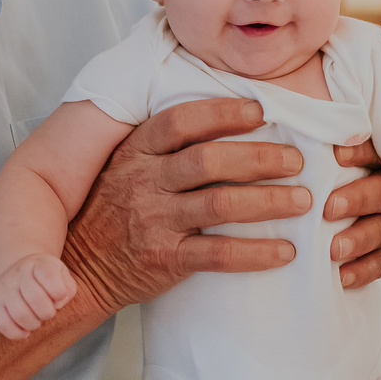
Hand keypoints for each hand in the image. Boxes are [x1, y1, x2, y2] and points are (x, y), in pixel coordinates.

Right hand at [0, 253, 77, 340]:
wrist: (17, 274)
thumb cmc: (44, 279)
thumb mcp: (61, 275)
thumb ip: (67, 288)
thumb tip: (58, 302)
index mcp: (37, 264)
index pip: (49, 276)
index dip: (59, 292)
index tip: (58, 296)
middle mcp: (17, 273)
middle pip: (37, 299)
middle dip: (48, 312)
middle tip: (47, 311)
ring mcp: (2, 288)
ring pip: (21, 315)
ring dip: (34, 324)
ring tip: (36, 319)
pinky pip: (4, 325)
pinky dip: (18, 333)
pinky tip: (25, 330)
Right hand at [63, 98, 310, 317]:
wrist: (77, 268)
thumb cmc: (112, 211)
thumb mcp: (124, 166)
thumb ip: (164, 147)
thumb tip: (227, 122)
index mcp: (137, 152)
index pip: (181, 122)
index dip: (223, 113)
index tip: (261, 111)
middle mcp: (144, 182)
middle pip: (209, 160)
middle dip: (260, 158)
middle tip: (296, 161)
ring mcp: (155, 221)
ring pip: (221, 204)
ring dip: (269, 200)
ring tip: (303, 201)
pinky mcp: (165, 260)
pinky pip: (219, 254)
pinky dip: (257, 252)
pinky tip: (286, 252)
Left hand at [327, 138, 380, 289]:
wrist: (341, 198)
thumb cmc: (333, 163)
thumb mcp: (335, 145)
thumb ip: (333, 134)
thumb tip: (314, 114)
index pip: (379, 151)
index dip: (360, 153)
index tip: (335, 155)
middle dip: (358, 200)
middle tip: (329, 208)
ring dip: (359, 239)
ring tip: (334, 249)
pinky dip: (362, 269)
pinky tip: (341, 277)